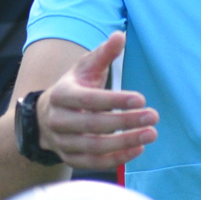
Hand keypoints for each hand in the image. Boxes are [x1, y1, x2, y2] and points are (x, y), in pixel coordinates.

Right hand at [40, 33, 157, 167]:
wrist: (47, 116)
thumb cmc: (74, 87)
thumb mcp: (85, 68)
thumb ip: (104, 53)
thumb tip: (120, 36)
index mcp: (61, 95)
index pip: (90, 100)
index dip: (115, 101)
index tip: (142, 99)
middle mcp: (58, 121)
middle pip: (93, 125)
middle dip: (125, 122)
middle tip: (153, 116)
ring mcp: (63, 143)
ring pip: (94, 147)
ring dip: (125, 142)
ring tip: (151, 134)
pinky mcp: (70, 159)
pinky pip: (94, 163)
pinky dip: (116, 159)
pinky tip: (138, 148)